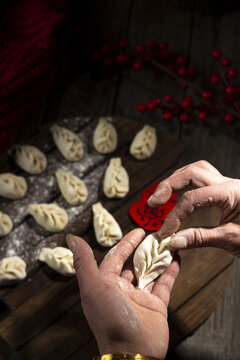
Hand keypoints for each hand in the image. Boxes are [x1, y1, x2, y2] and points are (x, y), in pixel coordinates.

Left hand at [67, 229, 179, 358]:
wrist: (133, 352)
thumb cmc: (110, 320)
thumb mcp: (93, 287)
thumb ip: (84, 263)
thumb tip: (72, 239)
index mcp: (106, 284)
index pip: (115, 257)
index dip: (126, 243)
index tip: (139, 231)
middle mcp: (122, 290)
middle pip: (134, 264)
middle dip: (145, 249)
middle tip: (157, 235)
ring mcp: (140, 298)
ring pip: (150, 272)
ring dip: (159, 258)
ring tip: (169, 243)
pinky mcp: (156, 307)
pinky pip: (164, 284)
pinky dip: (171, 271)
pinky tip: (177, 259)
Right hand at [148, 160, 239, 256]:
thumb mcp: (232, 240)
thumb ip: (201, 238)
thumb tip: (173, 241)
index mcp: (232, 192)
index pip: (193, 199)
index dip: (175, 216)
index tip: (165, 233)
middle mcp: (229, 183)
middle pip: (192, 172)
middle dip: (169, 185)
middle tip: (154, 201)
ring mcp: (228, 184)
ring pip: (197, 169)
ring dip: (178, 179)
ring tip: (163, 194)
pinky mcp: (227, 189)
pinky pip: (204, 177)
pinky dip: (188, 183)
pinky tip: (181, 193)